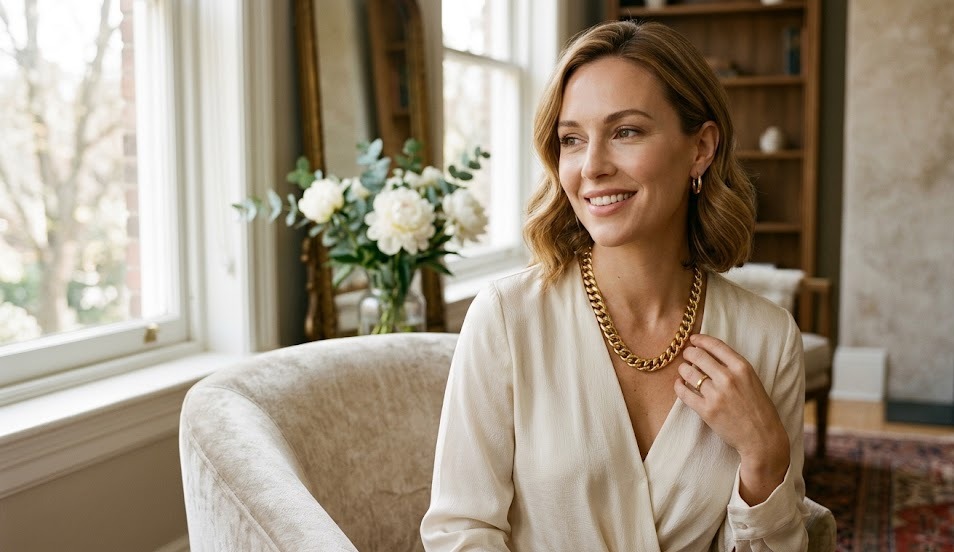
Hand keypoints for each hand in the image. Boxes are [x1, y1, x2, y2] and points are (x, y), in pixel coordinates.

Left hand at [673, 333, 789, 504]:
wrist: (762, 438)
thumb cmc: (759, 409)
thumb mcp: (753, 380)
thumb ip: (734, 367)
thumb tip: (708, 353)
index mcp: (743, 368)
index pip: (715, 345)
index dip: (701, 340)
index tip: (693, 339)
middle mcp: (729, 378)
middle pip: (698, 355)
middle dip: (689, 353)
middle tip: (687, 356)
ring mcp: (717, 395)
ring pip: (688, 372)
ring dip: (683, 369)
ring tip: (684, 370)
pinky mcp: (707, 411)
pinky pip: (684, 392)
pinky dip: (678, 385)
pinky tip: (680, 384)